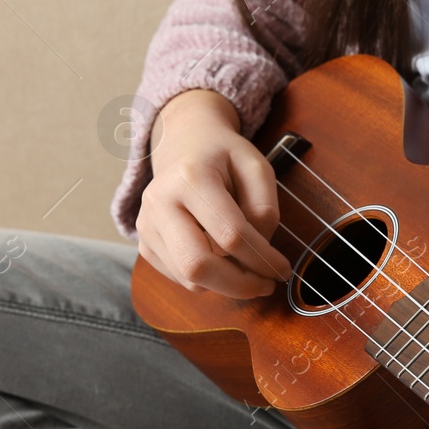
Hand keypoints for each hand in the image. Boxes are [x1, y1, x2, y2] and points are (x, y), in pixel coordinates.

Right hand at [136, 89, 292, 298]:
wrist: (183, 144)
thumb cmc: (224, 156)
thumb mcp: (257, 167)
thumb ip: (265, 209)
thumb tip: (258, 253)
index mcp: (190, 178)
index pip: (230, 235)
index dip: (262, 259)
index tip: (282, 269)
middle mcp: (160, 203)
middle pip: (197, 266)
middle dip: (238, 284)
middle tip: (265, 285)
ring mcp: (147, 225)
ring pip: (189, 278)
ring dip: (226, 283)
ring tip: (247, 268)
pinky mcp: (145, 243)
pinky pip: (180, 278)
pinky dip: (208, 278)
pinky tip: (222, 258)